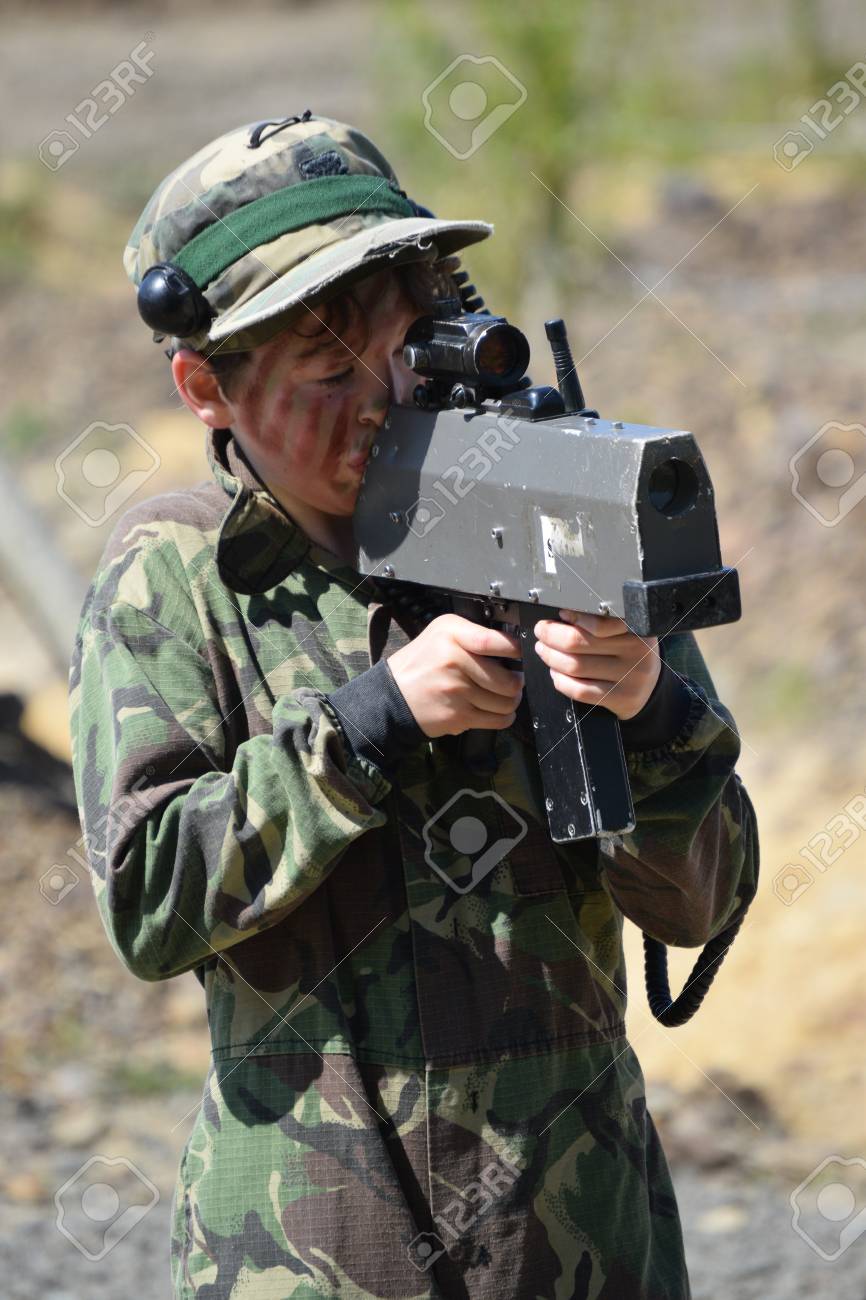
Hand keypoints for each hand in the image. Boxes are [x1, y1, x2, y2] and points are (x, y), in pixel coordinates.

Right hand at [388, 614, 523, 738]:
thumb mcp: (441, 633)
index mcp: (452, 635)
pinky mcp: (458, 716)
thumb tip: (512, 645)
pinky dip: (503, 717)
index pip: (495, 641)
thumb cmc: (421, 663)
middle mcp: (454, 661)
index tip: (520, 654)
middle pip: (508, 680)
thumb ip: (473, 633)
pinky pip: (498, 720)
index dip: (516, 650)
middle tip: (512, 681)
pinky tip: (495, 710)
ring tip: (502, 696)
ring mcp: (457, 691)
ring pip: (507, 702)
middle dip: (516, 682)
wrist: (392, 697)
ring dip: (510, 702)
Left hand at [533, 609, 660, 720]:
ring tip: (544, 651)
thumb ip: (601, 622)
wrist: (648, 687)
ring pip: (575, 666)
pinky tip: (556, 674)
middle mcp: (637, 650)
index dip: (575, 617)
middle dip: (551, 636)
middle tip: (541, 632)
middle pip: (578, 642)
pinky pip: (580, 690)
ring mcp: (630, 676)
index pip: (600, 621)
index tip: (559, 614)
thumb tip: (561, 616)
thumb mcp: (625, 631)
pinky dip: (561, 681)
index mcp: (637, 627)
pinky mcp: (621, 698)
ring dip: (551, 657)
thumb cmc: (627, 653)